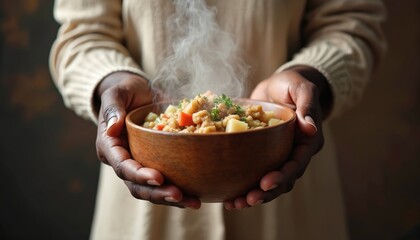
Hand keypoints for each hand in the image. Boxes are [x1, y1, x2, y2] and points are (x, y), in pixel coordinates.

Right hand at [95, 71, 200, 208]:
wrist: (136, 93)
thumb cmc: (123, 91)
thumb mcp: (115, 94)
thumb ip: (112, 108)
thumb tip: (112, 127)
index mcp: (110, 147)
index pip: (122, 166)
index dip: (139, 175)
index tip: (158, 178)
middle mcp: (124, 160)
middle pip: (137, 185)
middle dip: (158, 193)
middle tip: (179, 195)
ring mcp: (140, 163)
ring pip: (152, 189)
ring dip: (171, 198)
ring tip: (193, 202)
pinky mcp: (155, 162)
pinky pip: (166, 181)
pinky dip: (180, 189)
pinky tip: (196, 194)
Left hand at [224, 66, 331, 209]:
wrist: (279, 85)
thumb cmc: (293, 84)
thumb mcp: (302, 89)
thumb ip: (307, 106)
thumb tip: (310, 128)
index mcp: (308, 142)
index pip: (297, 164)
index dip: (283, 176)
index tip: (265, 183)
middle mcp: (294, 153)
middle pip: (283, 180)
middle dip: (265, 192)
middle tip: (246, 200)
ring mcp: (278, 155)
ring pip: (269, 182)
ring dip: (253, 194)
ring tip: (234, 204)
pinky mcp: (263, 154)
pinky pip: (255, 173)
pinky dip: (244, 184)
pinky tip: (228, 194)